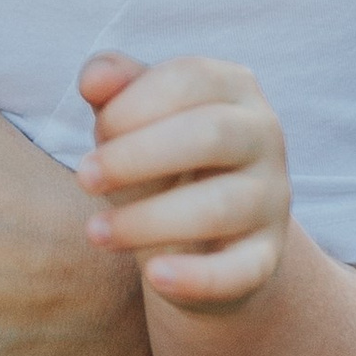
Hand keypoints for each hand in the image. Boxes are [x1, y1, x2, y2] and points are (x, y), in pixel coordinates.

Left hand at [76, 53, 290, 310]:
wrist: (201, 237)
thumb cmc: (160, 160)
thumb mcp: (133, 119)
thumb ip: (115, 91)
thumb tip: (94, 79)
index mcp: (234, 87)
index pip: (191, 78)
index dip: (136, 102)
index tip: (98, 130)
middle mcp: (264, 136)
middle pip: (211, 134)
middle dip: (138, 156)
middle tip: (83, 178)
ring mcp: (272, 198)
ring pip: (219, 206)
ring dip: (148, 219)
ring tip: (95, 233)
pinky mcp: (266, 257)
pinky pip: (241, 270)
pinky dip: (197, 277)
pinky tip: (154, 277)